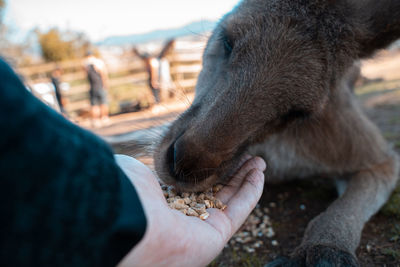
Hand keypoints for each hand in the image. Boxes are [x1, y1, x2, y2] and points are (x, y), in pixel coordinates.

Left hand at [115, 154, 265, 266]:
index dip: (208, 168)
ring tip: (258, 160)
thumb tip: (161, 154)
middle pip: (215, 190)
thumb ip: (149, 162)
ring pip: (230, 198)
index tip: (220, 152)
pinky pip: (240, 209)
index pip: (191, 183)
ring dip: (246, 178)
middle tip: (246, 154)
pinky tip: (259, 172)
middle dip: (232, 171)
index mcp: (163, 202)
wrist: (133, 222)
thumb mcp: (136, 169)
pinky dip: (252, 190)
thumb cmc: (130, 194)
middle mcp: (184, 215)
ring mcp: (201, 226)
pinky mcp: (218, 234)